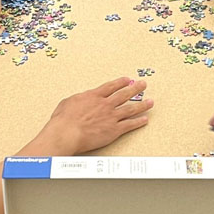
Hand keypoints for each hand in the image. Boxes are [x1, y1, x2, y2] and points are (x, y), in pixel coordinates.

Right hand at [39, 78, 153, 153]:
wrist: (67, 133)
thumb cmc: (63, 120)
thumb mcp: (67, 102)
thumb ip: (78, 99)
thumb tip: (80, 99)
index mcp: (94, 96)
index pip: (111, 87)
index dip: (120, 82)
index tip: (127, 80)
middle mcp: (105, 104)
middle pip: (124, 94)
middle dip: (135, 89)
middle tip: (143, 84)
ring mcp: (111, 117)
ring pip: (130, 109)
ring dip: (142, 105)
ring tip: (150, 102)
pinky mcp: (114, 130)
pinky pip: (129, 125)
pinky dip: (138, 122)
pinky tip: (145, 119)